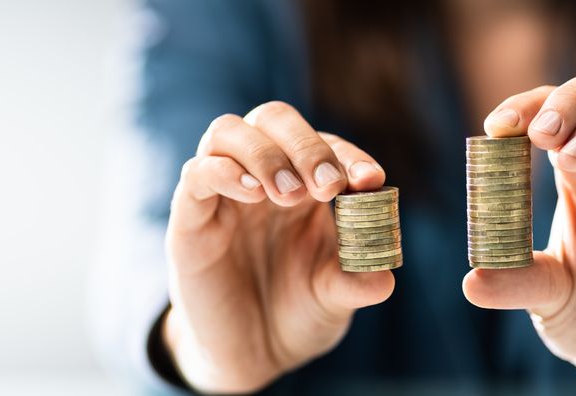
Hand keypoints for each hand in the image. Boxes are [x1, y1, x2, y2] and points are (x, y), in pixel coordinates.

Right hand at [164, 101, 393, 392]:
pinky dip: (223, 172)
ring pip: (228, 131)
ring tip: (288, 193)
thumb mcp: (333, 299)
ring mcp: (223, 192)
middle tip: (328, 186)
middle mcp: (263, 175)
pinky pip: (196, 172)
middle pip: (274, 119)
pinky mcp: (190, 217)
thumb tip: (384, 278)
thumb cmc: (295, 312)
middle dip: (306, 144)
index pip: (327, 144)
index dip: (349, 155)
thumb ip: (354, 282)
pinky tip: (253, 194)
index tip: (369, 180)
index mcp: (306, 183)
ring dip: (263, 153)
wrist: (249, 354)